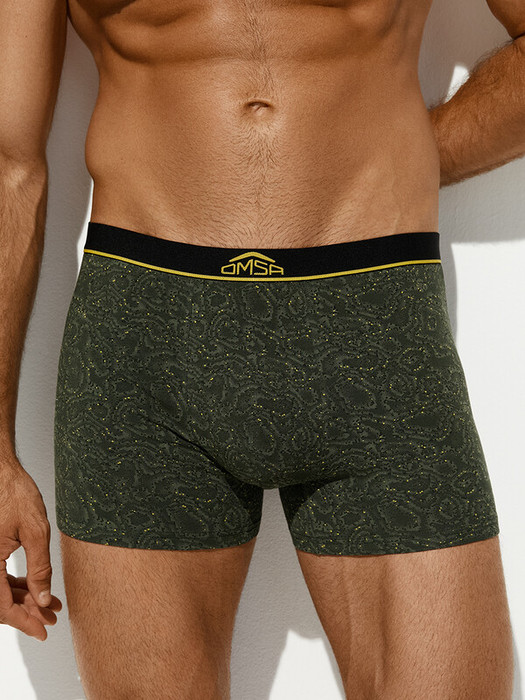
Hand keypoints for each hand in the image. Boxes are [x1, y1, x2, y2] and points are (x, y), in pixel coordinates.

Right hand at [0, 460, 62, 640]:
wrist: (2, 472)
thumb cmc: (14, 493)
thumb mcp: (35, 532)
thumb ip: (40, 568)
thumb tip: (43, 599)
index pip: (2, 605)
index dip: (23, 621)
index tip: (42, 631)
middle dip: (26, 612)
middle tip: (50, 617)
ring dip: (22, 600)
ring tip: (49, 604)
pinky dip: (16, 586)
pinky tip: (35, 589)